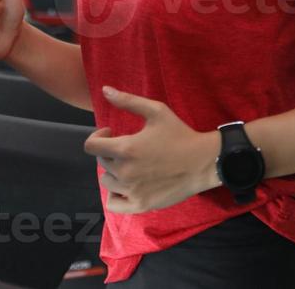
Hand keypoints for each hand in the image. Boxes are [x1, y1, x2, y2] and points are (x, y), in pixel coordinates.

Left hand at [83, 87, 220, 213]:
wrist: (203, 162)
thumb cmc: (180, 134)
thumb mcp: (156, 111)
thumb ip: (128, 101)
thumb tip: (105, 90)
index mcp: (126, 148)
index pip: (91, 146)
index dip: (98, 136)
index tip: (111, 132)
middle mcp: (125, 172)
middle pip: (101, 162)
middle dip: (109, 151)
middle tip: (128, 147)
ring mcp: (132, 191)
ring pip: (106, 181)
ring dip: (113, 171)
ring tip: (129, 165)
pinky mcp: (140, 205)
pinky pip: (113, 204)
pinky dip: (114, 195)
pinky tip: (126, 185)